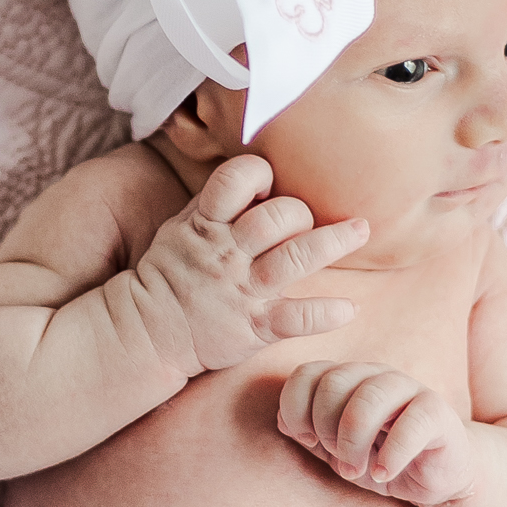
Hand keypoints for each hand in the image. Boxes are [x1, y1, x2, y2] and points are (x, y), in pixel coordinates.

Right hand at [130, 155, 368, 376]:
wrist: (146, 332)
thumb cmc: (169, 275)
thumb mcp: (179, 229)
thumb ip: (214, 204)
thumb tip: (251, 177)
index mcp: (205, 225)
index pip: (236, 179)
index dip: (259, 174)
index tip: (269, 185)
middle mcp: (227, 254)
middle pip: (276, 217)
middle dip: (300, 213)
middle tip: (308, 222)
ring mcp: (242, 290)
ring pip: (295, 258)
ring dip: (334, 242)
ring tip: (361, 230)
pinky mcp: (253, 326)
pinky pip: (297, 317)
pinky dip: (327, 313)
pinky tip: (349, 308)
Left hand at [276, 362, 474, 506]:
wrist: (434, 478)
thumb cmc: (380, 459)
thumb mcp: (335, 452)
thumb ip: (308, 434)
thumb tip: (282, 421)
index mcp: (347, 378)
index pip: (307, 373)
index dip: (296, 408)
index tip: (307, 439)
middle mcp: (375, 375)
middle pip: (333, 383)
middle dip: (326, 428)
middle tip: (339, 461)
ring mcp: (408, 388)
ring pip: (369, 398)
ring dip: (354, 441)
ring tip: (358, 470)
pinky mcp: (437, 411)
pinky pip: (411, 422)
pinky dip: (391, 454)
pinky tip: (384, 472)